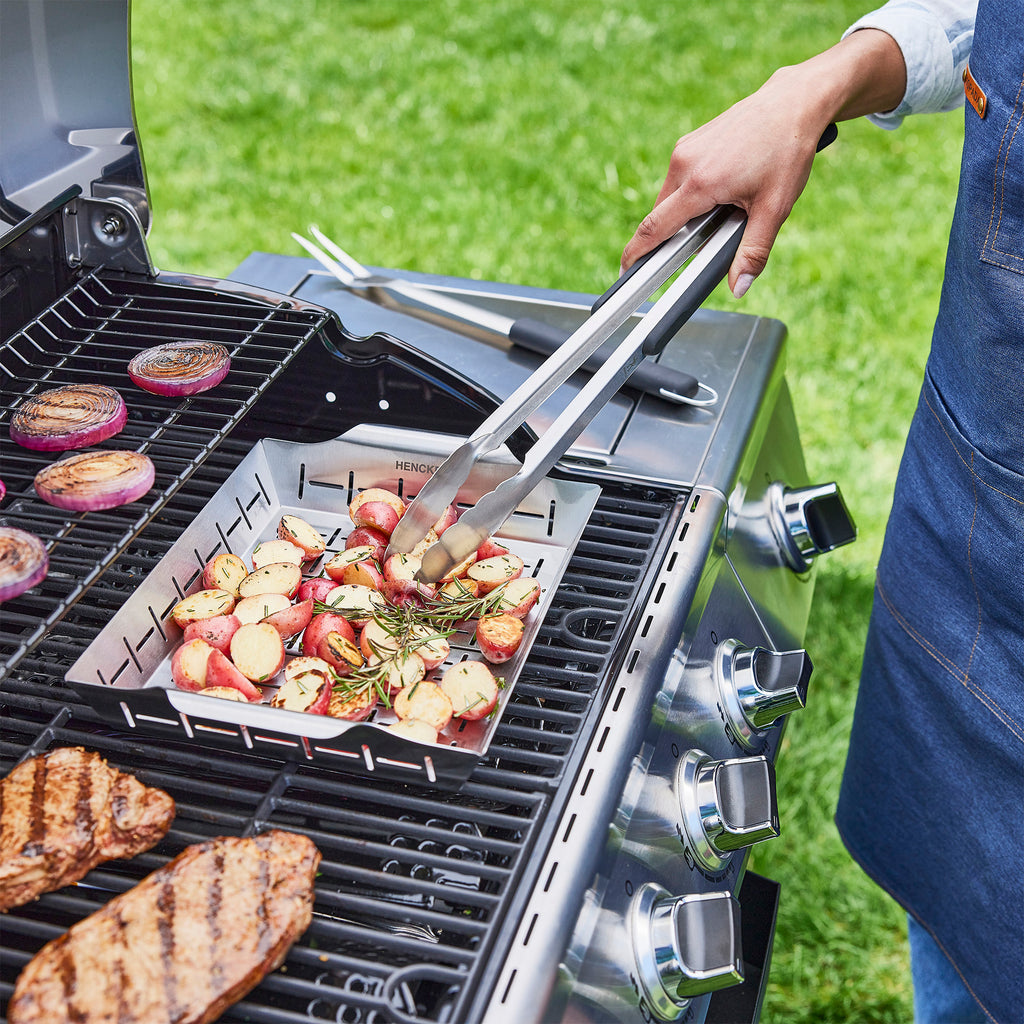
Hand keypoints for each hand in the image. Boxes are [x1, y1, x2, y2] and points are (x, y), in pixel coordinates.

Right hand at [620, 31, 906, 296]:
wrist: (795, 101)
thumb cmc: (787, 150)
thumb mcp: (775, 208)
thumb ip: (753, 252)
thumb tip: (740, 288)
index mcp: (700, 183)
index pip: (654, 227)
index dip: (637, 253)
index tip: (626, 270)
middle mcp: (684, 163)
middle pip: (662, 215)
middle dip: (676, 234)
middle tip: (711, 236)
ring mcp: (684, 149)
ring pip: (671, 198)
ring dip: (688, 213)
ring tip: (728, 206)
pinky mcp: (689, 141)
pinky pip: (679, 179)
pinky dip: (693, 194)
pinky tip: (726, 187)